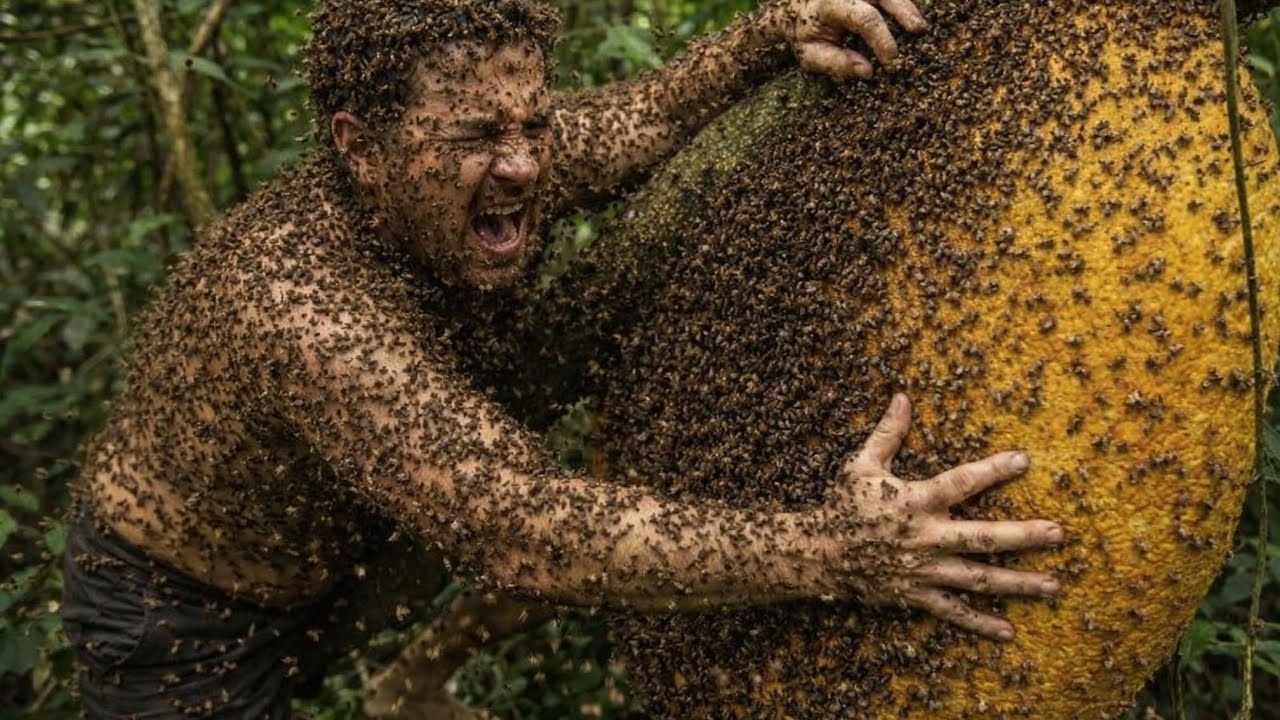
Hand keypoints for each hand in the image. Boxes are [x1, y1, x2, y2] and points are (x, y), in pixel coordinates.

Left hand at [767, 0, 928, 78]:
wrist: (794, 8)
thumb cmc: (804, 34)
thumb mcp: (810, 54)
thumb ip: (835, 63)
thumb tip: (867, 72)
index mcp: (831, 3)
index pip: (865, 18)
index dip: (882, 39)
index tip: (891, 60)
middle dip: (904, 12)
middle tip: (919, 30)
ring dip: (907, 6)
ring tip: (920, 26)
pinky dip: (900, 4)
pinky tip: (910, 19)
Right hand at [824, 394, 1064, 639]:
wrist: (819, 554)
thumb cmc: (843, 505)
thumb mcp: (861, 465)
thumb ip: (887, 433)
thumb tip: (902, 396)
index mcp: (914, 502)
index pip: (960, 482)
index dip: (992, 470)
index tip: (1024, 460)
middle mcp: (925, 537)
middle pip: (982, 537)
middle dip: (1022, 536)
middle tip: (1058, 533)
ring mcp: (924, 570)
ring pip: (977, 578)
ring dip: (1017, 583)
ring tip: (1053, 585)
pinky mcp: (917, 594)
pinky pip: (952, 611)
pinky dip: (979, 623)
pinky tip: (1008, 631)